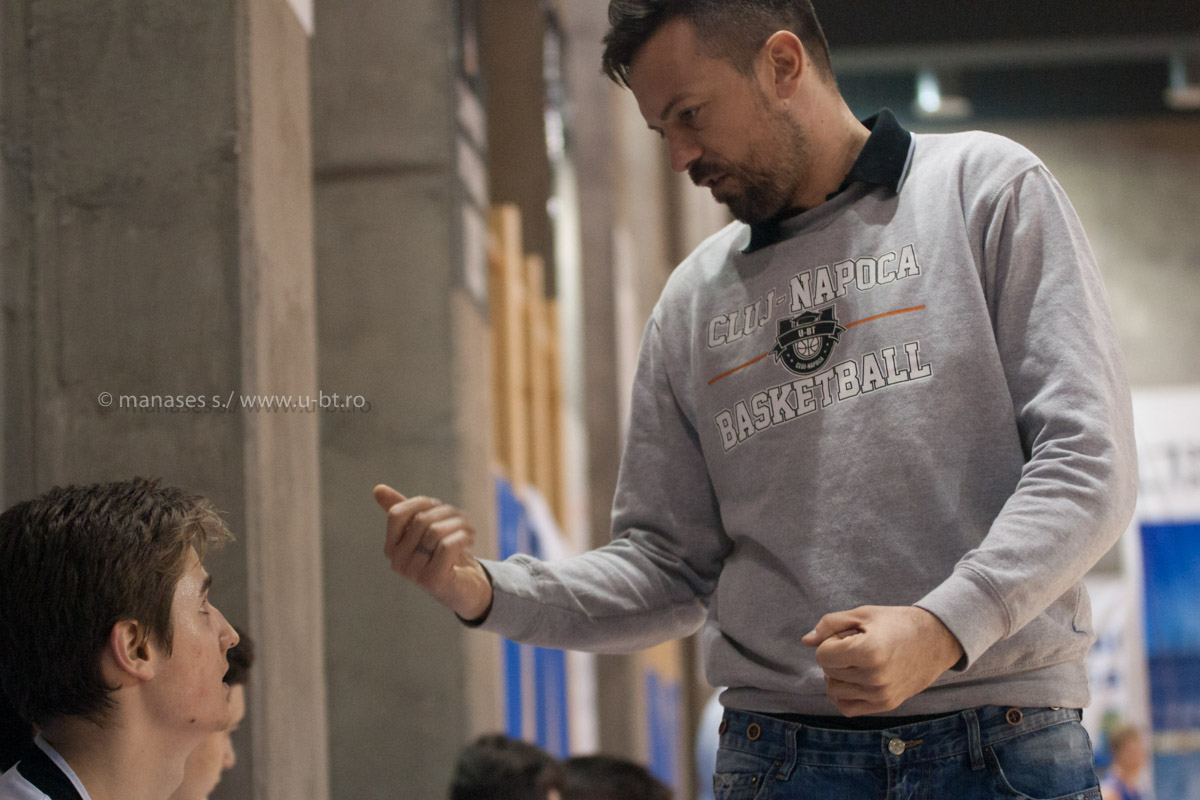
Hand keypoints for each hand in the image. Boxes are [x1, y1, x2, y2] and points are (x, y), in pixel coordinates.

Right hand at [373, 484, 492, 619]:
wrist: (467, 588)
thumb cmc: (444, 556)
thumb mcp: (424, 531)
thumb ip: (404, 512)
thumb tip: (377, 488)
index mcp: (391, 548)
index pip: (397, 514)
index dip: (420, 503)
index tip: (438, 505)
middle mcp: (397, 562)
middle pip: (421, 520)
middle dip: (446, 512)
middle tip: (461, 517)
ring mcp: (414, 573)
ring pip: (435, 531)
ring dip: (459, 524)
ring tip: (469, 528)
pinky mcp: (433, 580)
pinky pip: (447, 545)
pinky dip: (463, 537)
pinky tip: (470, 539)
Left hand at [801, 605, 963, 715]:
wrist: (934, 640)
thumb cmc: (895, 623)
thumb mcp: (862, 614)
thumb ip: (830, 625)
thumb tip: (806, 641)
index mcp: (869, 652)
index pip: (822, 656)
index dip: (829, 642)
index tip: (848, 636)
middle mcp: (875, 678)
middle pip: (828, 672)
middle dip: (835, 657)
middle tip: (857, 646)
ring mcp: (881, 695)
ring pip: (834, 691)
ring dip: (838, 676)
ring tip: (858, 662)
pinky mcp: (886, 705)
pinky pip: (848, 708)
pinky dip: (844, 695)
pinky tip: (854, 679)